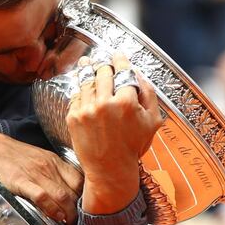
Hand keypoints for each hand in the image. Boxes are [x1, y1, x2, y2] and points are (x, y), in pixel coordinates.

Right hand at [0, 130, 82, 224]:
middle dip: (79, 211)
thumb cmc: (11, 156)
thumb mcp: (37, 158)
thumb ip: (51, 172)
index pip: (80, 179)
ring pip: (62, 196)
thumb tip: (65, 191)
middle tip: (80, 224)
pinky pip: (42, 197)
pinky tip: (55, 218)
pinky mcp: (21, 181)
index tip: (86, 210)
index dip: (86, 197)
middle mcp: (48, 166)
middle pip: (74, 191)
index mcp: (54, 161)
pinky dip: (52, 209)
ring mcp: (35, 174)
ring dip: (69, 214)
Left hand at [66, 53, 162, 212]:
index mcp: (127, 103)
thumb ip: (149, 94)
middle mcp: (105, 103)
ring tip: (87, 63)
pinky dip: (81, 89)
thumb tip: (138, 73)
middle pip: (103, 71)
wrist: (109, 169)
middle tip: (104, 62)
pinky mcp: (73, 116)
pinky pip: (76, 95)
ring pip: (86, 80)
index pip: (123, 72)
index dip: (121, 60)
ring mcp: (87, 109)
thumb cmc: (133, 146)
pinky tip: (83, 87)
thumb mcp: (152, 121)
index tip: (118, 55)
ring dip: (88, 70)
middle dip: (104, 64)